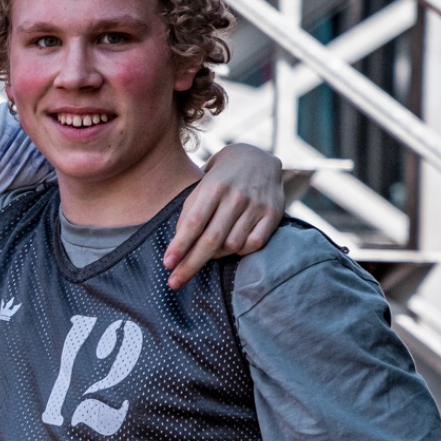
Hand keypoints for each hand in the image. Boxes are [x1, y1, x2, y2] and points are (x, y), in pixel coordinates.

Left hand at [163, 143, 283, 287]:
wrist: (258, 157)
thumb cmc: (220, 177)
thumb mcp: (201, 185)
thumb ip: (190, 210)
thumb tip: (179, 243)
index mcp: (213, 187)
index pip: (193, 222)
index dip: (180, 245)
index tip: (167, 264)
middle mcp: (236, 196)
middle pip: (211, 239)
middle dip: (191, 264)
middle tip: (174, 283)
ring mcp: (256, 205)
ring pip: (232, 245)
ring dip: (216, 255)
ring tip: (208, 251)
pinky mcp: (273, 213)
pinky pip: (253, 244)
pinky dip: (239, 251)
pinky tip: (232, 246)